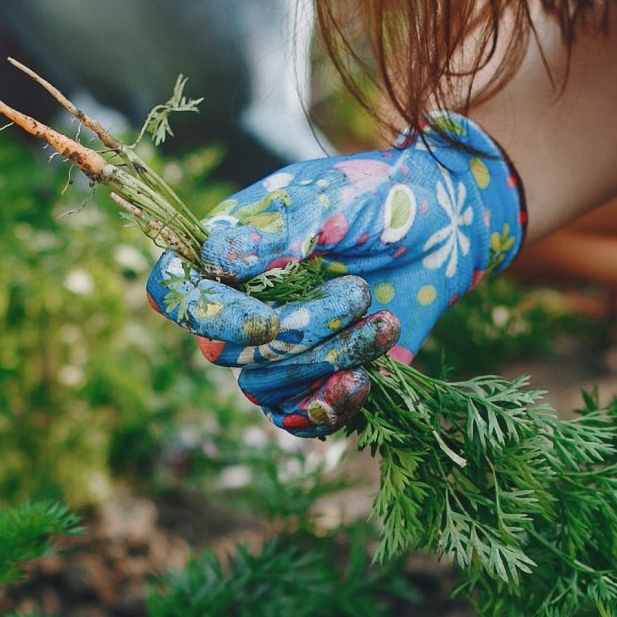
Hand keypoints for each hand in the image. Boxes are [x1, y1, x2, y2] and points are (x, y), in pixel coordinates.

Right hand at [146, 113, 524, 435]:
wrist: (441, 231)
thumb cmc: (379, 199)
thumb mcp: (333, 199)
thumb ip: (279, 229)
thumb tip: (216, 259)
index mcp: (228, 251)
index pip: (175, 295)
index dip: (209, 318)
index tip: (268, 321)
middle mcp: (239, 304)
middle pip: (229, 352)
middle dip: (301, 333)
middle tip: (359, 292)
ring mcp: (274, 348)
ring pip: (264, 388)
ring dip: (328, 362)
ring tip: (383, 324)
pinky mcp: (311, 379)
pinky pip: (294, 418)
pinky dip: (327, 409)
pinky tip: (365, 381)